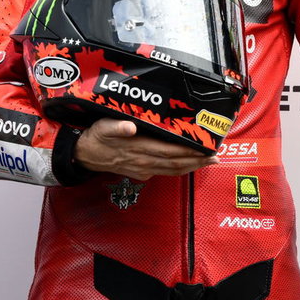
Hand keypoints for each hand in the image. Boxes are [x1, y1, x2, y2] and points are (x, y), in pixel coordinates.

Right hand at [74, 118, 215, 179]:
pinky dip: (179, 169)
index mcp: (138, 149)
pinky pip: (165, 172)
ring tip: (208, 162)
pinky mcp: (141, 173)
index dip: (189, 151)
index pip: (170, 151)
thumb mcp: (102, 128)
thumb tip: (130, 127)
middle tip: (215, 157)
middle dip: (197, 161)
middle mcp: (144, 161)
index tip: (205, 149)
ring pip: (173, 170)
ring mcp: (143, 169)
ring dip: (192, 167)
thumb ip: (117, 127)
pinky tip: (188, 166)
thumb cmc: (95, 138)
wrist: (84, 155)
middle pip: (177, 163)